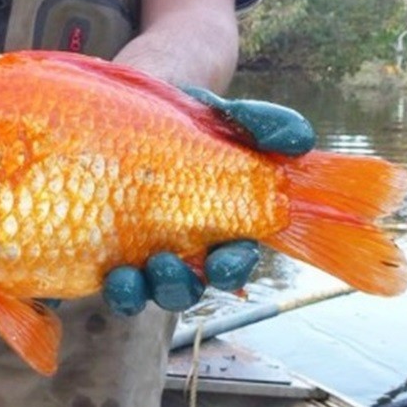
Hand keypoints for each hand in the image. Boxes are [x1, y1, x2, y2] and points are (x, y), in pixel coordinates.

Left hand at [102, 87, 315, 315]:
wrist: (131, 114)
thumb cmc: (186, 123)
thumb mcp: (224, 117)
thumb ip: (263, 126)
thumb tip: (298, 142)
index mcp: (217, 228)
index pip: (234, 261)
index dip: (232, 268)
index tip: (223, 261)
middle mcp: (182, 250)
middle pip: (189, 287)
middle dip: (181, 285)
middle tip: (166, 263)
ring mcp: (143, 256)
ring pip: (149, 292)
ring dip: (142, 292)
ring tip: (129, 274)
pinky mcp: (108, 253)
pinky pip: (116, 286)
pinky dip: (116, 289)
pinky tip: (109, 274)